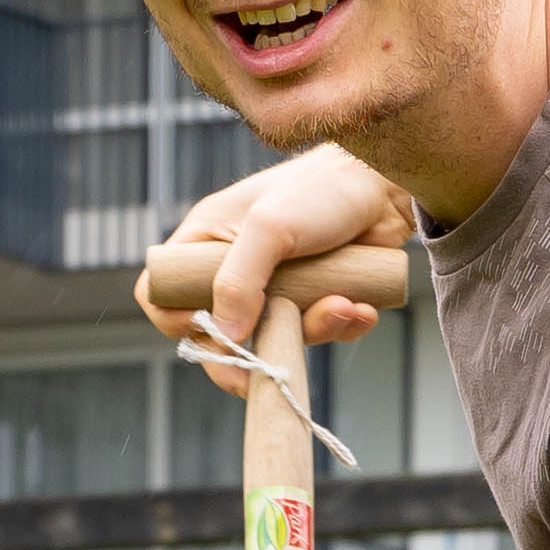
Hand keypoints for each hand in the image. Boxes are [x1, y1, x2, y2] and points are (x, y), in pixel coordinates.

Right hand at [141, 146, 409, 374]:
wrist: (386, 184)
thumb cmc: (321, 189)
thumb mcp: (270, 228)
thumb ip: (239, 281)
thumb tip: (224, 337)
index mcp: (207, 241)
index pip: (162, 291)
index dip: (174, 319)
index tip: (208, 332)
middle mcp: (236, 267)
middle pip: (218, 331)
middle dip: (249, 349)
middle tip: (268, 365)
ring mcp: (276, 285)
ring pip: (274, 336)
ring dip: (313, 330)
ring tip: (343, 304)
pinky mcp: (314, 296)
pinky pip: (317, 331)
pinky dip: (340, 325)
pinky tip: (361, 305)